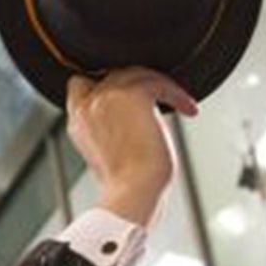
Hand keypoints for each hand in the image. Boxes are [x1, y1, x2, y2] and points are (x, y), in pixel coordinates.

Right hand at [66, 69, 195, 226]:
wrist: (133, 191)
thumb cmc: (125, 182)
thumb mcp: (104, 151)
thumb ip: (106, 125)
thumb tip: (132, 113)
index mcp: (77, 120)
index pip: (80, 84)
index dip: (106, 86)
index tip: (127, 99)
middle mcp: (88, 105)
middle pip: (113, 75)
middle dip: (138, 86)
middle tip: (160, 101)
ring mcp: (107, 96)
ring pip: (137, 75)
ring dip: (160, 87)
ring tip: (179, 103)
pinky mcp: (133, 94)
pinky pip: (160, 83)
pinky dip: (177, 94)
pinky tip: (188, 109)